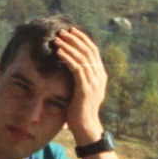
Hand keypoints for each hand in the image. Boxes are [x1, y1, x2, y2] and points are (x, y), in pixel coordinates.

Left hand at [54, 28, 106, 144]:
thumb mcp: (82, 90)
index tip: (71, 31)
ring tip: (57, 39)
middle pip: (88, 50)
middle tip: (62, 31)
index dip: (82, 39)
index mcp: (100, 75)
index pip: (93, 50)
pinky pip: (76, 68)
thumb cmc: (80, 110)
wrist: (86, 127)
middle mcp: (99, 76)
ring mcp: (94, 82)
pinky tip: (59, 52)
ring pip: (82, 57)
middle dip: (75, 39)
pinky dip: (67, 58)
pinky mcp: (86, 88)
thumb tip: (71, 66)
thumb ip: (80, 78)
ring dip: (69, 46)